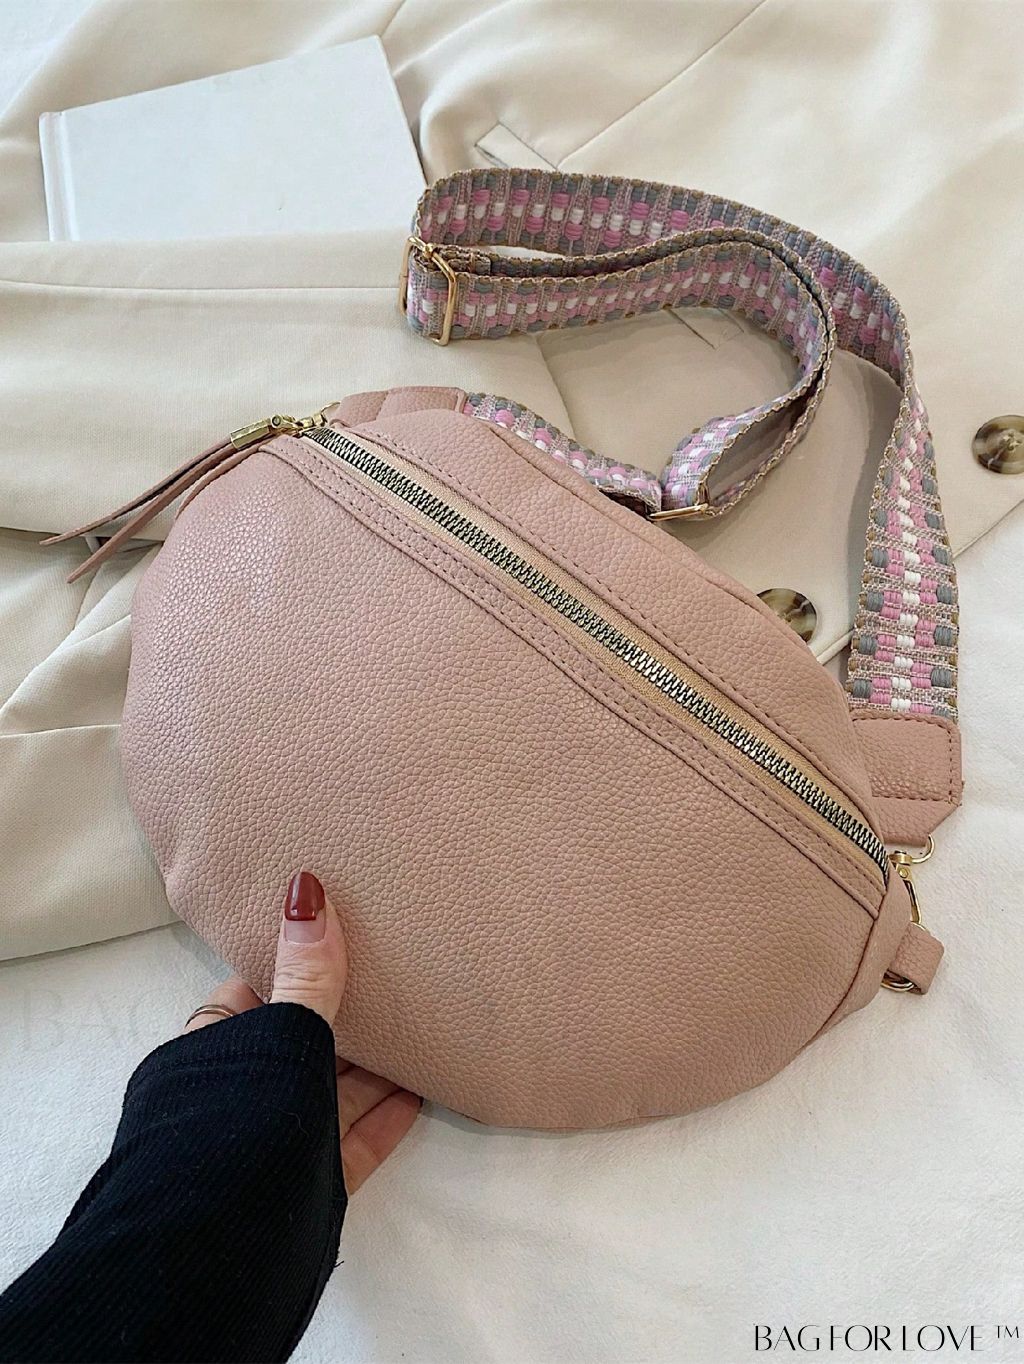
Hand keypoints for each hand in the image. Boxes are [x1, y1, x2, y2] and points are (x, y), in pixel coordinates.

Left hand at [183, 871, 420, 1190]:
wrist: (223, 1243)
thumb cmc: (241, 1115)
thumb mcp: (281, 1033)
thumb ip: (306, 973)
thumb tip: (307, 884)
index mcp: (216, 1048)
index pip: (259, 991)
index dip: (299, 963)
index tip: (347, 931)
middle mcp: (244, 1092)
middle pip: (305, 1043)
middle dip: (351, 1013)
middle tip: (406, 969)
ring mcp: (278, 1139)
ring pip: (335, 1091)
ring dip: (378, 1064)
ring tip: (428, 1022)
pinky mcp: (313, 1181)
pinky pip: (357, 1140)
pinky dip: (390, 1116)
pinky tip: (427, 1088)